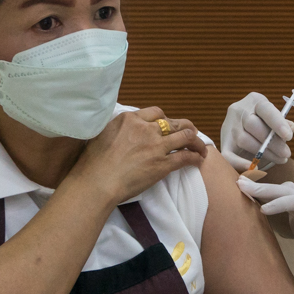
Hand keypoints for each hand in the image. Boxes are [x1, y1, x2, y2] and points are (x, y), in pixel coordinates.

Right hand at [71, 108, 207, 206]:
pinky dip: (195, 157)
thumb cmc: (92, 163)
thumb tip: (120, 130)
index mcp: (129, 119)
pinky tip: (198, 159)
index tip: (167, 125)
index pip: (155, 112)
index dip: (164, 119)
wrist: (97, 182)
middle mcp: (145, 129)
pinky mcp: (163, 164)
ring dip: (196, 141)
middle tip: (190, 133)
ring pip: (185, 136)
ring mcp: (156, 146)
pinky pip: (185, 156)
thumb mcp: (101, 134)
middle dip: (185, 127)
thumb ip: (117, 128)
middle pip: (173, 122)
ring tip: (200, 147)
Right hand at [220, 93, 293, 171]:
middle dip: (272, 142)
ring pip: (244, 140)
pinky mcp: (224, 144)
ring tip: (280, 159)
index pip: (265, 109)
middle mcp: (239, 110)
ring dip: (263, 153)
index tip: (288, 137)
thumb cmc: (266, 124)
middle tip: (286, 154)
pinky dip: (240, 163)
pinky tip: (254, 168)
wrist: (245, 129)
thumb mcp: (275, 119)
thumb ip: (284, 123)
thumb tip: (290, 128)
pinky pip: (228, 155)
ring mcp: (229, 127)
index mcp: (254, 100)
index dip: (277, 122)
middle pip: (253, 125)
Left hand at [236, 178, 293, 293]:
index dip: (260, 185)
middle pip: (288, 191)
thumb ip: (277, 210)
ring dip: (284, 203)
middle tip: (243, 187)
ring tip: (264, 210)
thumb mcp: (292, 222)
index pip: (279, 188)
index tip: (238, 183)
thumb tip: (247, 203)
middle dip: (265, 188)